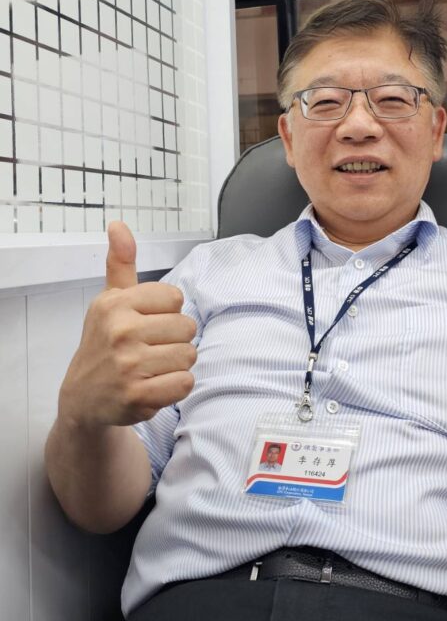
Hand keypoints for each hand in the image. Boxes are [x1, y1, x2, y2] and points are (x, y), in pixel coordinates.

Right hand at [58, 221, 196, 427]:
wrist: (84, 397)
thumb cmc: (104, 343)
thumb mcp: (109, 300)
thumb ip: (120, 263)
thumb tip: (118, 224)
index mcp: (116, 304)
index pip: (175, 298)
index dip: (168, 313)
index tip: (147, 323)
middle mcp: (120, 331)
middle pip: (187, 327)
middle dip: (175, 340)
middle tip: (150, 350)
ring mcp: (128, 365)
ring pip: (189, 355)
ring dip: (177, 364)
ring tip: (153, 368)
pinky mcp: (138, 396)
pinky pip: (185, 382)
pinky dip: (176, 386)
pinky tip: (155, 385)